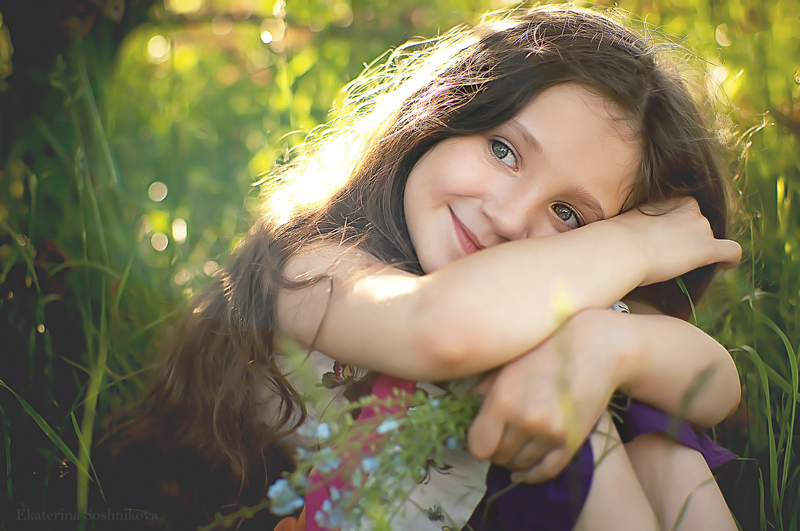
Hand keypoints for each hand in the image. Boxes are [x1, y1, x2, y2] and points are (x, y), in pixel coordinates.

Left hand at [467, 309, 631, 482]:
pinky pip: (546, 472)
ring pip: (521, 465)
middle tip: (500, 440)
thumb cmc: (545, 350)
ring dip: (514, 459)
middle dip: (496, 450)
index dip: (478, 443)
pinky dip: (532, 474)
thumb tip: (466, 406)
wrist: (593, 348)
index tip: (483, 435)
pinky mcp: (572, 442)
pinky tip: (525, 471)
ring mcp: (550, 434)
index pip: (478, 446)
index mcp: (502, 400)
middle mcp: (525, 421)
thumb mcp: (507, 363)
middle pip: (498, 457)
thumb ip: (483, 388)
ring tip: (515, 447)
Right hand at [610, 197, 740, 285]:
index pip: (684, 210)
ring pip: (709, 238)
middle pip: (698, 224)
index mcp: (671, 198)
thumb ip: (643, 223)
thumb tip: (638, 237)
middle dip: (688, 237)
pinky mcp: (706, 249)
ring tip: (680, 264)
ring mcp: (701, 227)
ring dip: (698, 249)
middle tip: (669, 253)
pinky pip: (730, 252)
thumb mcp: (629, 220)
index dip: (678, 225)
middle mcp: (691, 208)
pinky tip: (724, 266)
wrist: (619, 249)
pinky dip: (729, 259)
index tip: (667, 237)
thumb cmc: (615, 238)